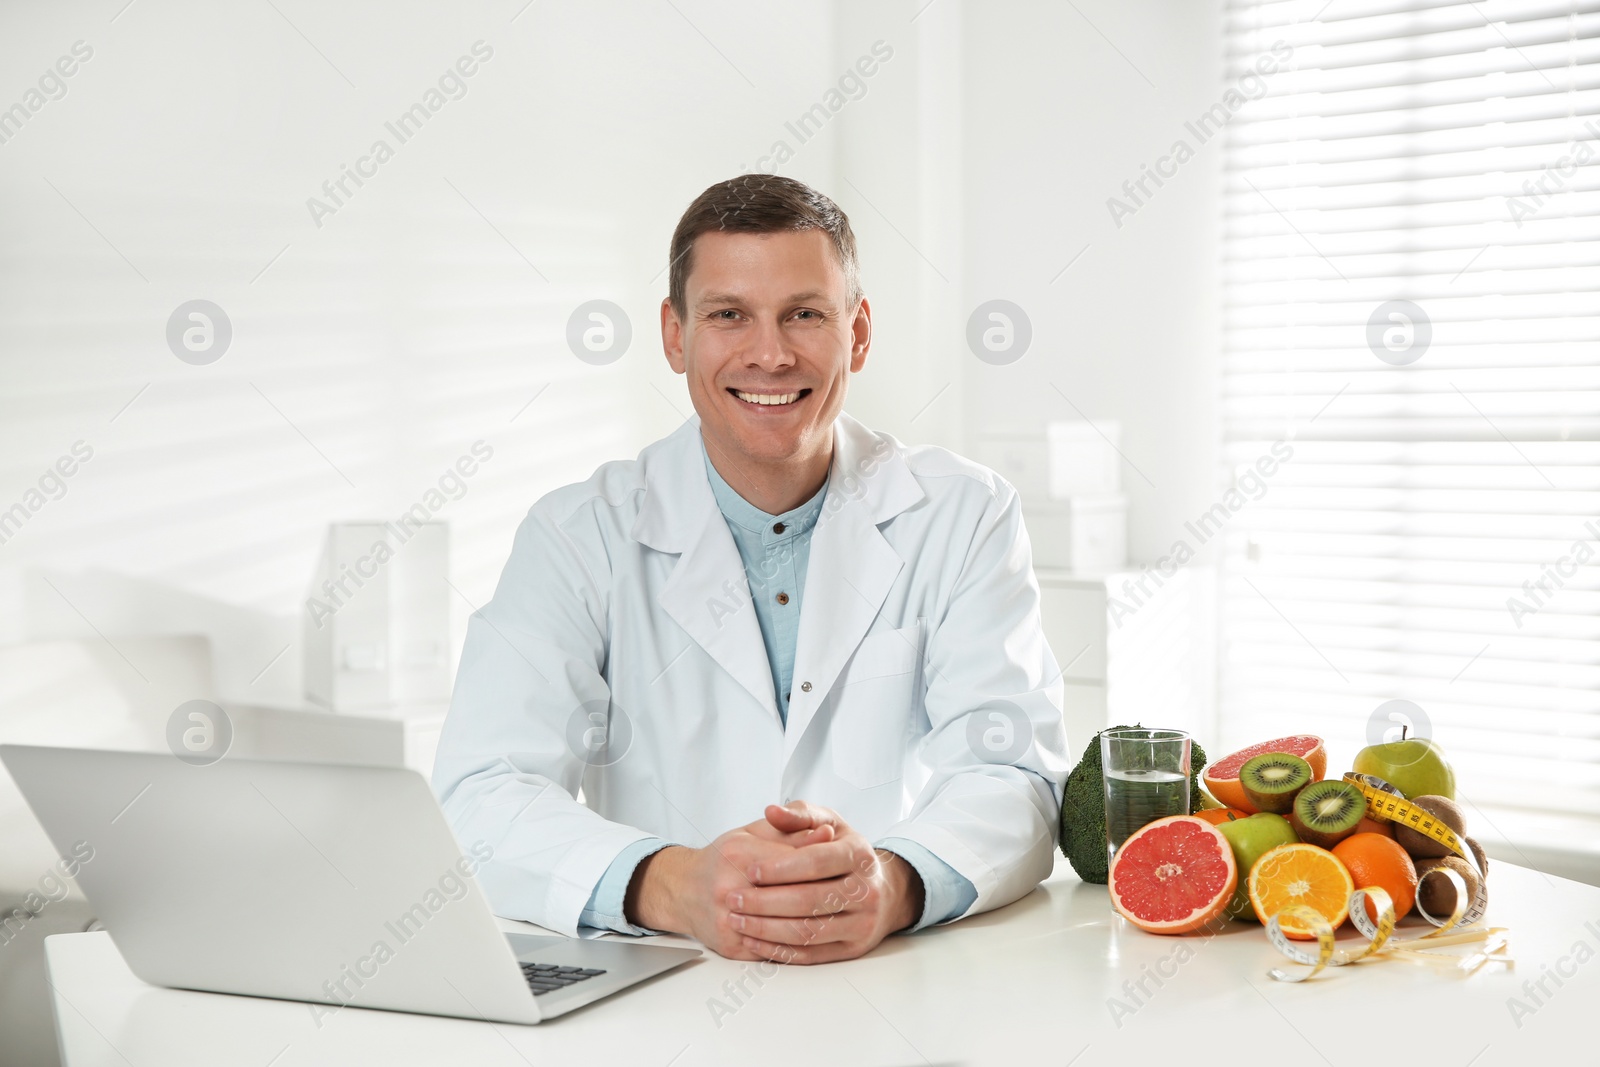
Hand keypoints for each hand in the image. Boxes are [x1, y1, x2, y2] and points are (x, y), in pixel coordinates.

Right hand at [624, 812, 836, 961]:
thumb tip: (828, 834)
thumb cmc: (723, 857)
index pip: (795, 860)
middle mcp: (729, 888)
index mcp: (738, 853)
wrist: (684, 889)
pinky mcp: (731, 946)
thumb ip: (792, 831)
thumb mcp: (755, 832)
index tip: (844, 860)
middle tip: (852, 890)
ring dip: (821, 921)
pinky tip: (819, 935)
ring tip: (841, 912)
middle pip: (797, 897)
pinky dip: (802, 945)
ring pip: (791, 929)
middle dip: (828, 894)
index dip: (823, 860)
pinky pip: (776, 952)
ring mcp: (729, 921)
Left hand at [727, 801, 924, 963]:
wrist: (880, 891)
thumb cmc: (843, 852)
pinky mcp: (852, 949)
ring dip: (767, 929)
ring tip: (737, 920)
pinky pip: (810, 955)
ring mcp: (862, 923)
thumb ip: (799, 815)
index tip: (751, 870)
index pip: (818, 862)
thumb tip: (771, 811)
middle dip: (766, 901)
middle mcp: (867, 891)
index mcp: (860, 855)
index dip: (782, 867)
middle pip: (810, 900)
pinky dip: (778, 951)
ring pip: (808, 932)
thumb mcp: (828, 824)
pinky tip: (753, 940)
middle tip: (733, 899)